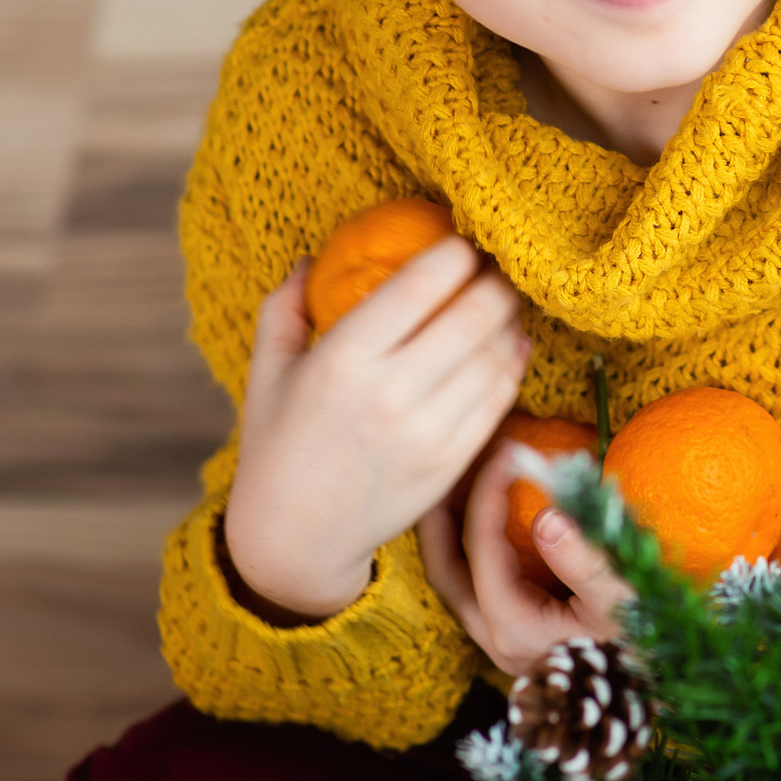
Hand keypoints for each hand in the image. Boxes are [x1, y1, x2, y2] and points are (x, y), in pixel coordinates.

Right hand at [223, 240, 531, 620]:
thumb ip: (284, 309)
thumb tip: (310, 259)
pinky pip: (499, 399)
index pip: (421, 285)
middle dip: (497, 279)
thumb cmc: (276, 446)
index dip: (456, 253)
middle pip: (474, 313)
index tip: (463, 242)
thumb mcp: (267, 373)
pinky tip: (512, 344)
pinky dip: (514, 364)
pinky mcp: (451, 463)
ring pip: (496, 355)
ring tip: (507, 301)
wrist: (294, 539)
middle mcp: (390, 392)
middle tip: (500, 264)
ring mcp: (427, 432)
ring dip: (512, 319)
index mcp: (342, 358)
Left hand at [421, 441, 634, 676]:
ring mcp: (504, 643)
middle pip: (444, 571)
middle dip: (438, 519)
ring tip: (460, 490)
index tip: (508, 452)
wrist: (649, 702)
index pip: (482, 549)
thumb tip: (547, 515)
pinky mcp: (518, 640)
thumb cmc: (645, 649)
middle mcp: (497, 639)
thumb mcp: (622, 601)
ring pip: (457, 583)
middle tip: (443, 471)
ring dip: (454, 536)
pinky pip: (479, 590)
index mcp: (514, 627)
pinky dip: (476, 553)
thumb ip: (585, 560)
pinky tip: (493, 525)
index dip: (488, 493)